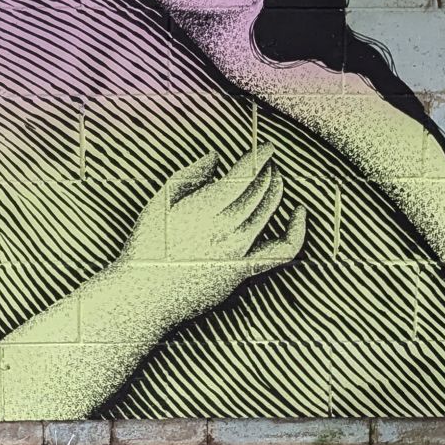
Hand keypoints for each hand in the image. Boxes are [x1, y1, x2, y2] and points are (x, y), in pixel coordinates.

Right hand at [113, 146, 307, 327]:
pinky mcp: (243, 271)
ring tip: (275, 179)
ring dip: (276, 190)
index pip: (245, 175)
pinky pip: (281, 250)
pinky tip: (299, 214)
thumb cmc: (146, 247)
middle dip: (268, 171)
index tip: (267, 147)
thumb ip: (189, 176)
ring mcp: (238, 252)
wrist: (145, 297)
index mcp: (204, 208)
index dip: (261, 157)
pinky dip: (296, 230)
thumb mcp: (159, 202)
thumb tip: (215, 157)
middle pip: (260, 191)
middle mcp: (225, 229)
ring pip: (269, 212)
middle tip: (269, 161)